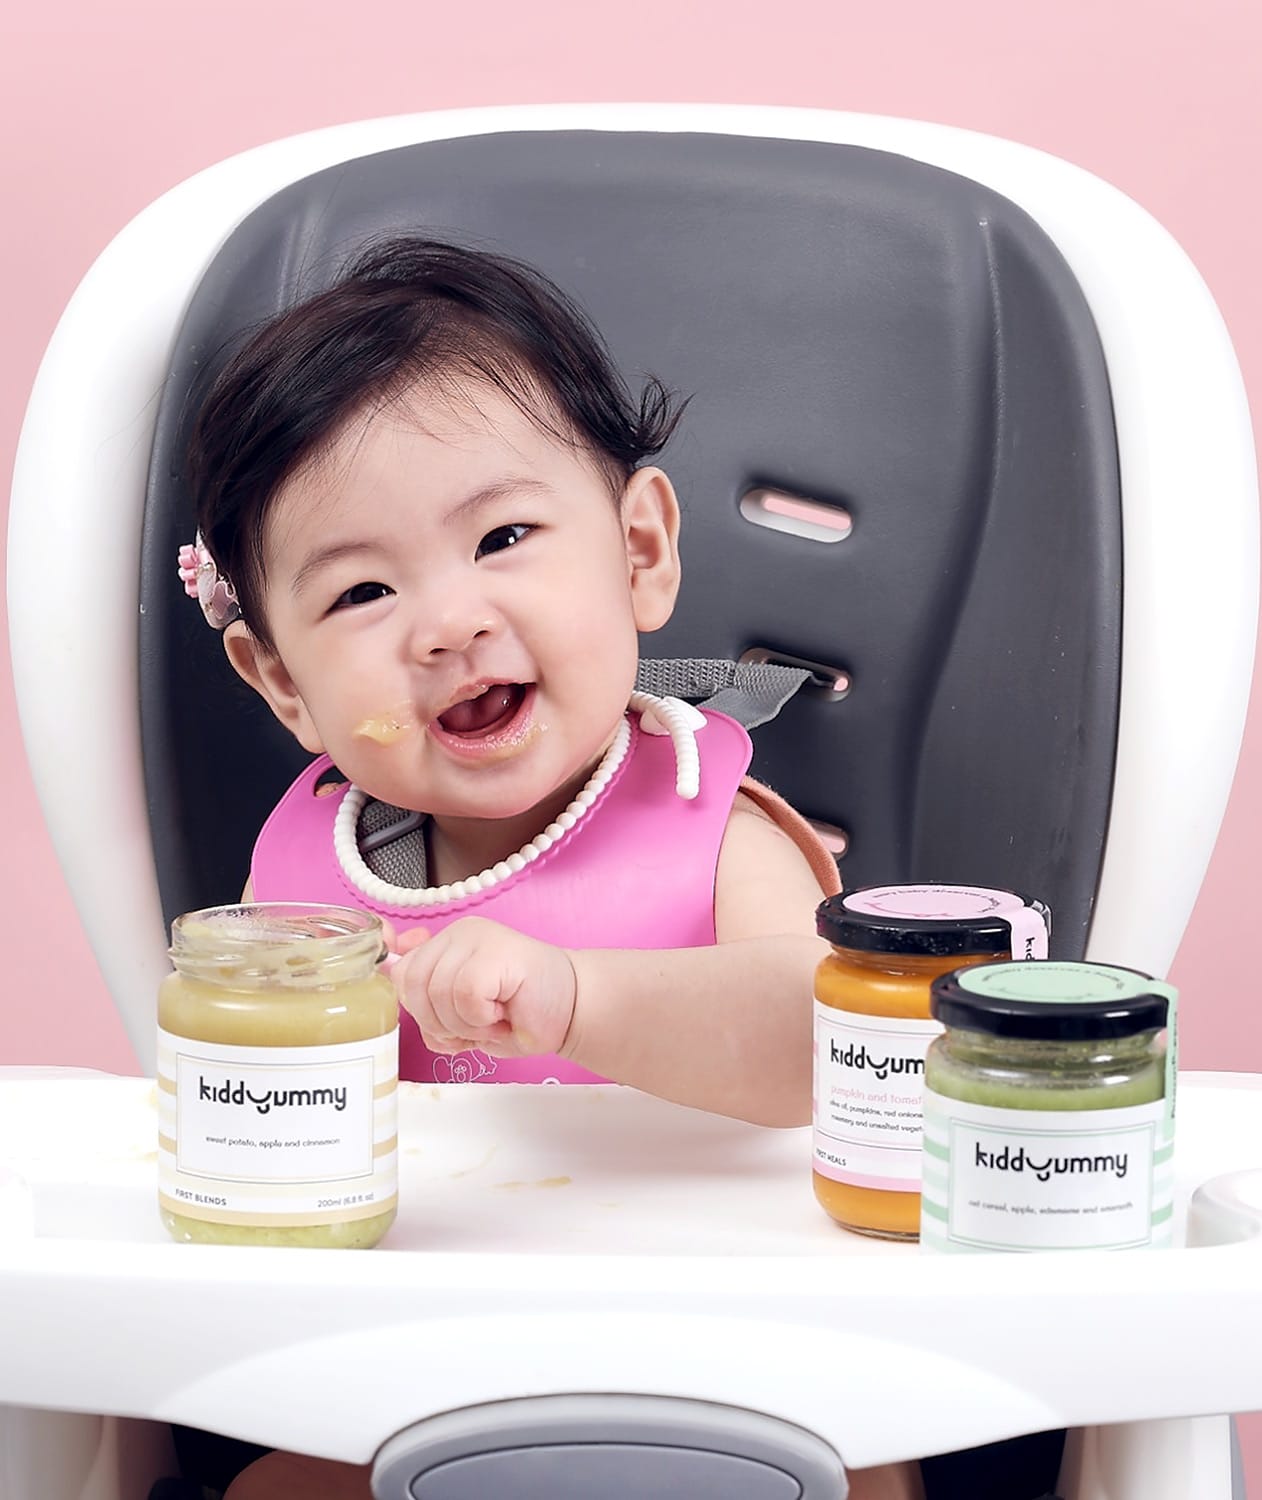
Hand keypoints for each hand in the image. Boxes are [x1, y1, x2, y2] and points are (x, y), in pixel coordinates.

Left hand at [391, 917, 577, 1058]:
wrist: (573, 1010)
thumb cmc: (521, 1014)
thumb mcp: (461, 1014)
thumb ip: (427, 998)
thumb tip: (387, 968)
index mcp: (447, 944)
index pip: (399, 972)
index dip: (413, 1005)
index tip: (438, 1017)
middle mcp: (459, 934)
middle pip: (411, 985)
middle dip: (438, 1022)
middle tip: (472, 1027)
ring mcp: (477, 938)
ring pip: (436, 993)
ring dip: (464, 1024)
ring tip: (492, 1020)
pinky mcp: (495, 953)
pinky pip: (464, 995)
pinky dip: (481, 1018)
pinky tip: (503, 1014)